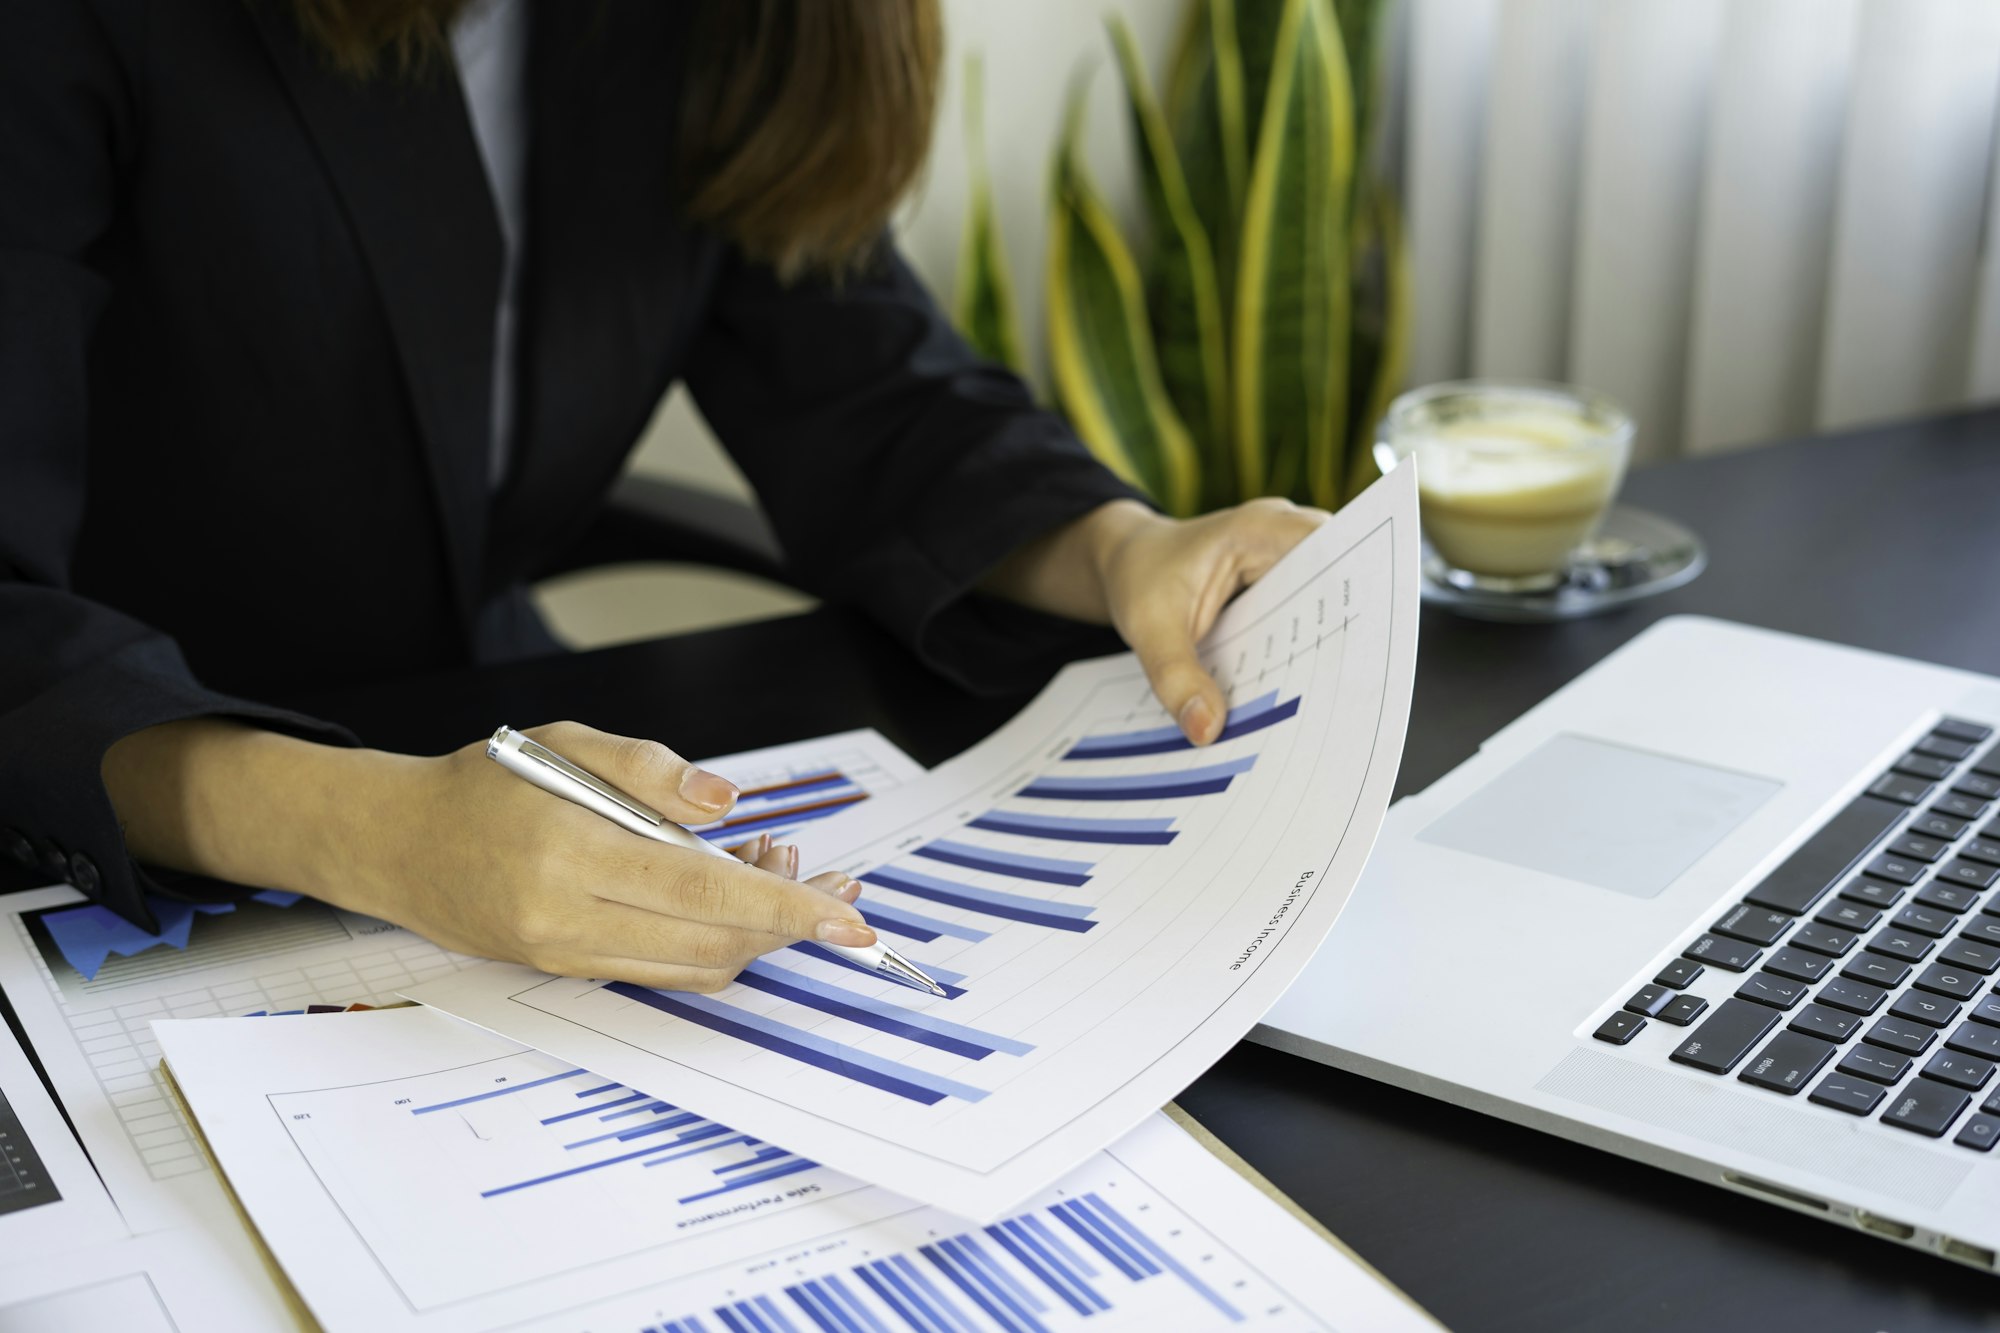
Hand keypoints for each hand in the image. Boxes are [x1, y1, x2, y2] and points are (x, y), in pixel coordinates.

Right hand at [102, 718, 875, 991]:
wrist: (397, 844)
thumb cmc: (485, 784)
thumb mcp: (566, 742)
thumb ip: (649, 768)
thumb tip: (725, 801)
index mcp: (571, 852)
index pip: (705, 890)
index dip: (787, 905)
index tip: (847, 912)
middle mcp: (569, 918)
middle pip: (714, 941)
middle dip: (788, 921)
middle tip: (829, 878)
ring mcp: (568, 955)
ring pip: (696, 966)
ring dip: (756, 933)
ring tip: (779, 871)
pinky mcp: (569, 972)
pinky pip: (666, 972)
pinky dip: (714, 943)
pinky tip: (728, 898)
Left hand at [983, 498, 1325, 742]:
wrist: (1125, 560)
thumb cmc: (1138, 577)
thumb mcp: (1146, 625)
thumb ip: (1174, 676)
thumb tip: (1208, 731)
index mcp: (1260, 528)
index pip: (1333, 555)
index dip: (1357, 598)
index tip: (1363, 652)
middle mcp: (1285, 536)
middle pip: (1341, 582)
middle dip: (1346, 633)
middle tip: (1349, 695)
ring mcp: (1288, 559)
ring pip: (1329, 602)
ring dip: (1328, 645)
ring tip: (1332, 702)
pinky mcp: (1283, 585)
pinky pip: (1306, 615)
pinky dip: (1303, 650)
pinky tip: (1301, 693)